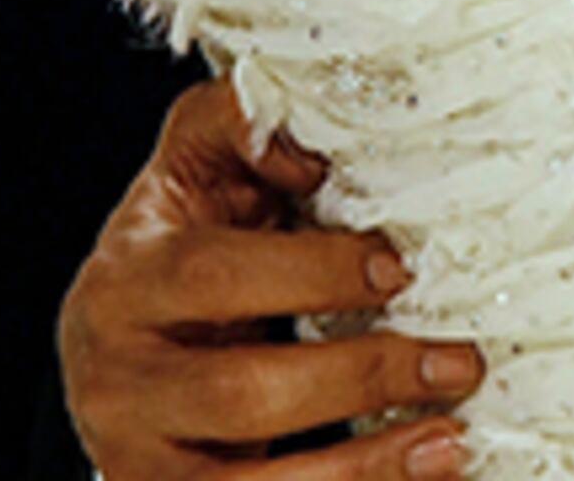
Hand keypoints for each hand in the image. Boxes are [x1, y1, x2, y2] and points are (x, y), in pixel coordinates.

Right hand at [61, 80, 479, 479]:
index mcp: (127, 278)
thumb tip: (304, 134)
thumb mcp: (203, 167)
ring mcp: (136, 452)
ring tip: (452, 438)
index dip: (311, 272)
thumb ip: (246, 127)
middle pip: (233, 392)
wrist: (128, 335)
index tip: (402, 267)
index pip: (212, 275)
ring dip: (360, 468)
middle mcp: (116, 375)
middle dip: (357, 378)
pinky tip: (420, 472)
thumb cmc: (192, 238)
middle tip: (457, 361)